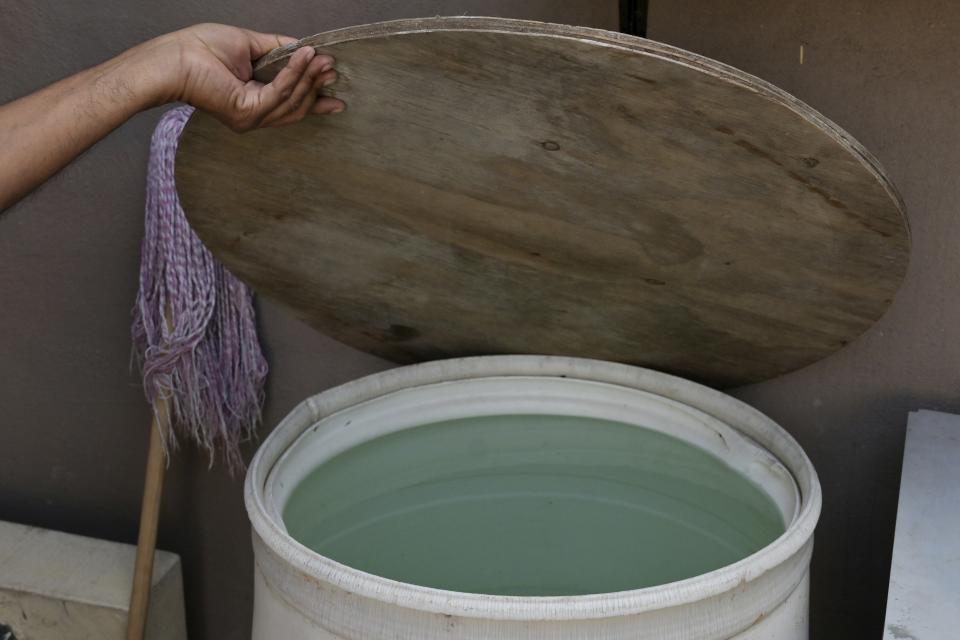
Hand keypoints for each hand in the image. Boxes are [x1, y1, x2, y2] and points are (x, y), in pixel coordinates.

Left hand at [150, 23, 344, 130]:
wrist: (174, 57)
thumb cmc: (200, 49)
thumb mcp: (250, 44)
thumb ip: (277, 49)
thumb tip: (303, 48)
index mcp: (254, 102)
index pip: (292, 105)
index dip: (316, 99)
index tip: (336, 91)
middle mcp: (254, 116)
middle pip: (297, 106)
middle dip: (317, 86)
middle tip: (333, 68)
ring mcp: (252, 118)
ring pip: (292, 100)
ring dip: (309, 77)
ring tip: (321, 59)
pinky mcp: (247, 112)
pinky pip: (280, 92)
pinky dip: (295, 73)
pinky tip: (304, 57)